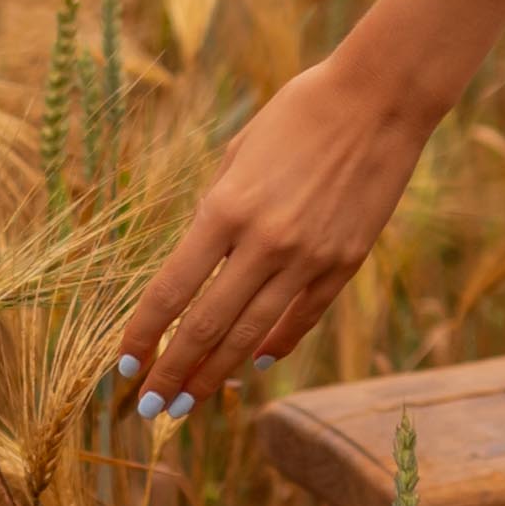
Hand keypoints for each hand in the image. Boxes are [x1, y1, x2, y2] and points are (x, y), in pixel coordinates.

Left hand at [107, 57, 431, 424]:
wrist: (379, 99)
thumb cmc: (298, 114)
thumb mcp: (238, 155)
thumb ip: (217, 211)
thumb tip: (200, 267)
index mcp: (226, 209)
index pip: (171, 291)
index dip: (143, 334)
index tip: (124, 365)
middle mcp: (265, 242)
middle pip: (206, 326)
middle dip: (173, 373)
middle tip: (151, 406)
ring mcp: (309, 258)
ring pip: (252, 335)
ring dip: (217, 374)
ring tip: (191, 403)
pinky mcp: (345, 263)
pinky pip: (301, 317)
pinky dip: (275, 344)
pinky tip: (254, 363)